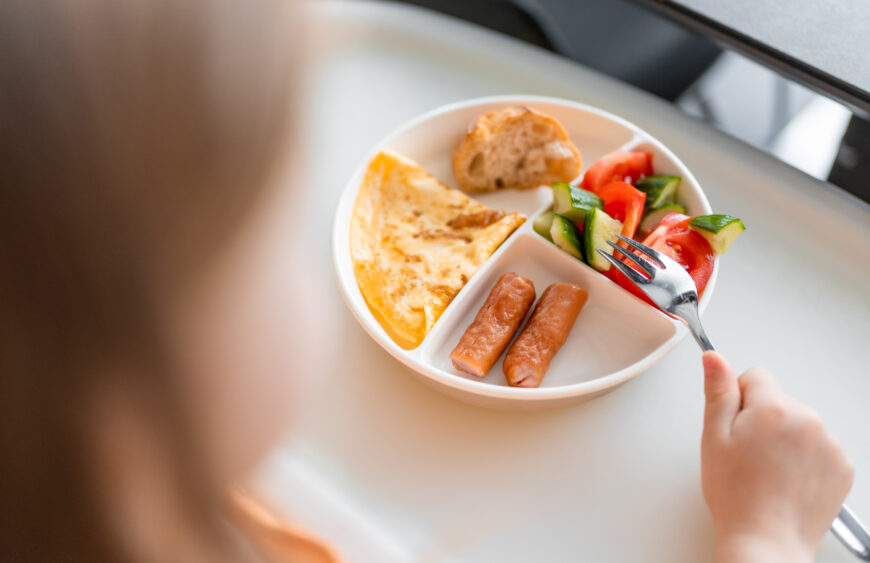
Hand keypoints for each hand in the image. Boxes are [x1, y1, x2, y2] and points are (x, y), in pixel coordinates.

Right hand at [701, 351, 853, 562]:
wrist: (765, 541)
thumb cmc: (736, 494)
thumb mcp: (713, 437)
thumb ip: (718, 392)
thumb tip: (715, 358)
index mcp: (773, 407)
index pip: (756, 377)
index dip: (738, 400)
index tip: (735, 427)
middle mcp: (808, 419)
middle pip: (779, 401)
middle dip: (762, 420)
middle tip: (747, 454)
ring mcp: (830, 444)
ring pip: (800, 424)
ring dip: (785, 439)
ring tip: (767, 471)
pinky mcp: (842, 467)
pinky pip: (819, 447)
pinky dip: (805, 459)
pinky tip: (787, 480)